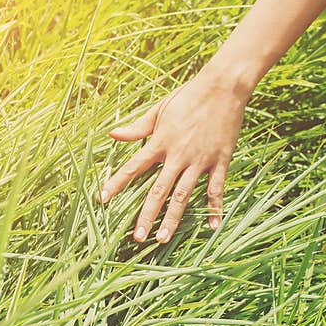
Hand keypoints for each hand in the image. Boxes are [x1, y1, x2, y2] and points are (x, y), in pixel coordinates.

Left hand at [99, 70, 249, 242]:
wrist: (223, 86)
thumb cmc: (188, 96)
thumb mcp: (159, 110)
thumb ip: (137, 128)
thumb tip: (112, 135)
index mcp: (160, 142)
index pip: (133, 167)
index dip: (116, 184)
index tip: (102, 200)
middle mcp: (178, 155)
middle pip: (158, 190)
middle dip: (147, 215)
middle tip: (137, 237)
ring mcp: (200, 160)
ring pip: (183, 195)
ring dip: (173, 219)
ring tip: (163, 239)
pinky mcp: (220, 161)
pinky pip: (216, 189)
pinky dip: (215, 208)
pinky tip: (212, 227)